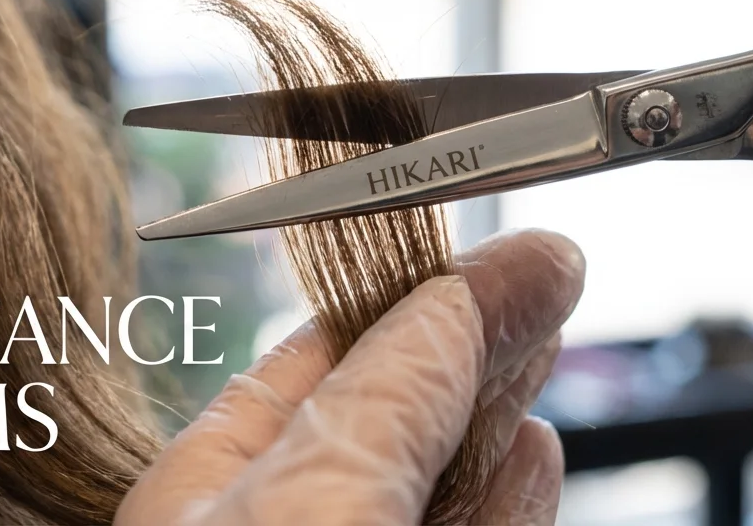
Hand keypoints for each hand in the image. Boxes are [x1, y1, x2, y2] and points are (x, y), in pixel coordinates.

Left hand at [116, 229, 585, 524]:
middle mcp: (274, 522)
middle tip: (542, 286)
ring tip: (540, 352)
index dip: (418, 293)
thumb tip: (517, 265)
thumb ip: (412, 375)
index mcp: (210, 484)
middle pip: (389, 411)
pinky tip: (535, 461)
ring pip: (432, 482)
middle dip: (470, 344)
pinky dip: (510, 501)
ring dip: (495, 416)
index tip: (500, 255)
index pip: (322, 353)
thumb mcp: (326, 477)